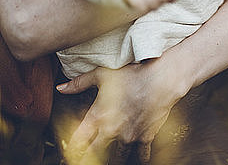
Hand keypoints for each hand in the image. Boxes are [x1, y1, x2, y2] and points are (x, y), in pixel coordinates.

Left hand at [57, 57, 187, 163]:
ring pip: (116, 157)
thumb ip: (80, 82)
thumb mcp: (102, 74)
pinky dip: (138, 156)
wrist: (162, 80)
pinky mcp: (145, 137)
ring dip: (112, 158)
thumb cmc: (132, 74)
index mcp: (98, 117)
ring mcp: (129, 137)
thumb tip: (61, 88)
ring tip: (108, 160)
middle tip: (83, 161)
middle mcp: (112, 131)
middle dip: (87, 158)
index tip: (66, 155)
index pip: (78, 141)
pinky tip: (136, 157)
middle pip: (94, 154)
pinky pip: (140, 154)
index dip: (70, 150)